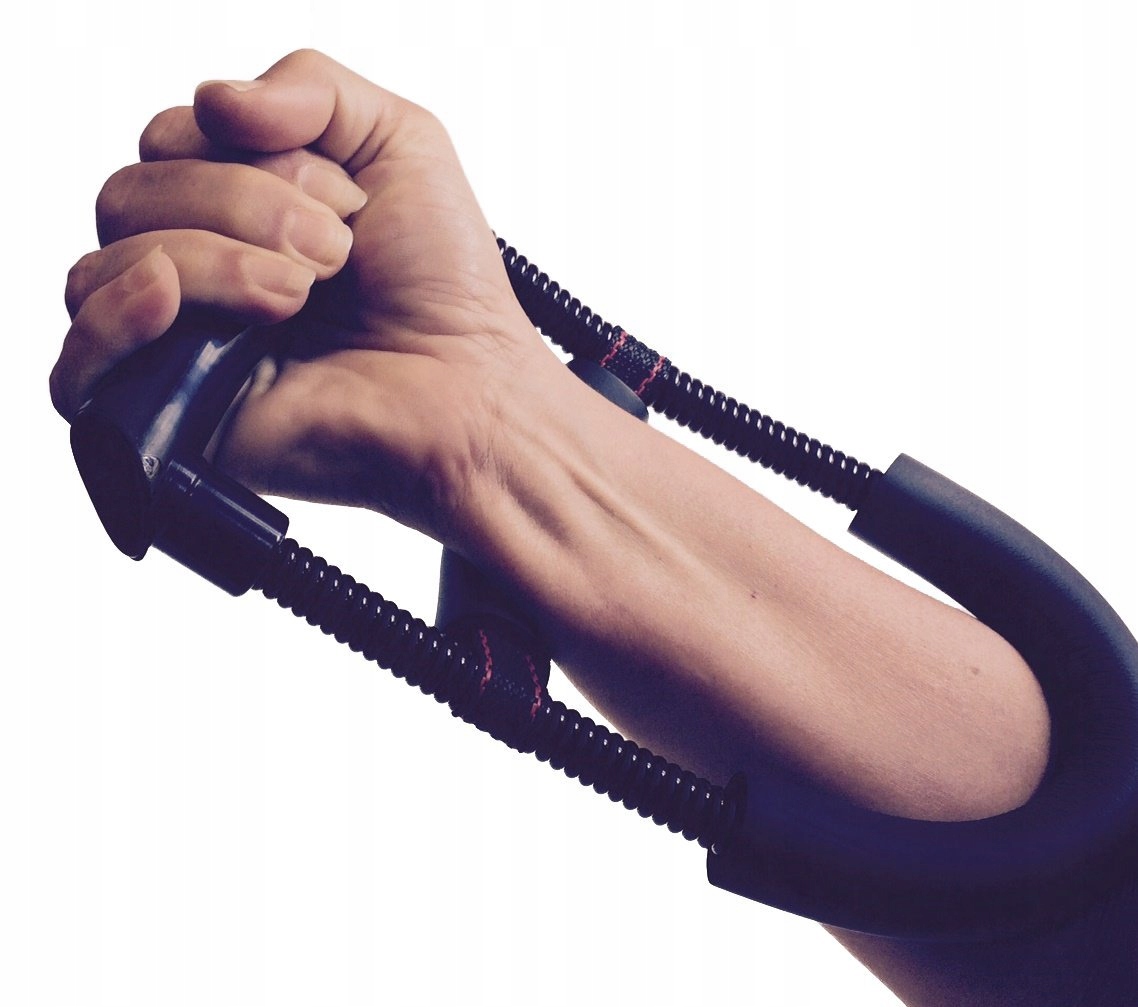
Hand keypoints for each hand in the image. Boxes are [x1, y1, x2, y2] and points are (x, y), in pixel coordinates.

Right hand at [50, 49, 556, 539]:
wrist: (466, 388)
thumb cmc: (442, 284)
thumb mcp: (398, 140)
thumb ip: (310, 86)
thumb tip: (212, 99)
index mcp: (235, 207)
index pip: (167, 143)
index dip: (252, 158)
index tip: (348, 206)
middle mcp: (197, 268)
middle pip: (128, 195)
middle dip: (240, 205)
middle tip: (333, 256)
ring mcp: (179, 339)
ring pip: (107, 262)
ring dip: (214, 262)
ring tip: (301, 298)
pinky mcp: (170, 410)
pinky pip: (77, 363)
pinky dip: (115, 316)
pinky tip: (173, 303)